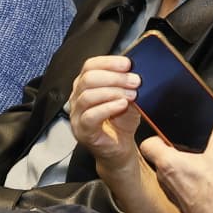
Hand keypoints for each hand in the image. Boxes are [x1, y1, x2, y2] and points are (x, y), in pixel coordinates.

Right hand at [68, 55, 141, 171]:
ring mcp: (77, 115)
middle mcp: (77, 98)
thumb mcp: (128, 99)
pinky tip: (122, 105)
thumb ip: (128, 86)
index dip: (108, 62)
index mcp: (85, 86)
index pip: (89, 66)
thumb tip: (136, 73)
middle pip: (88, 78)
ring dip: (113, 92)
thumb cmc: (121, 124)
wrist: (120, 150)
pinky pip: (90, 116)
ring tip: (132, 95)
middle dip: (115, 77)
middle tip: (135, 81)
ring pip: (87, 96)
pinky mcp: (82, 131)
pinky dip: (108, 108)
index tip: (128, 64)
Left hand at [140, 116, 212, 212]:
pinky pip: (180, 187)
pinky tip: (208, 181)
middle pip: (162, 158)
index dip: (156, 137)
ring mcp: (171, 192)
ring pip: (172, 174)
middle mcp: (164, 178)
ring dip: (186, 167)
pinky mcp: (180, 204)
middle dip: (178, 152)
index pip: (148, 144)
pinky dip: (191, 181)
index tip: (168, 135)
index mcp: (168, 163)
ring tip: (205, 165)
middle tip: (194, 149)